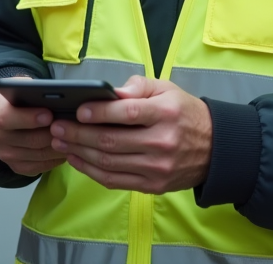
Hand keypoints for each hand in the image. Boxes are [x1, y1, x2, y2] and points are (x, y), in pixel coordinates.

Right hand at [0, 78, 66, 176]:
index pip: (6, 117)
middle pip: (25, 139)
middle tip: (70, 129)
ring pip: (34, 155)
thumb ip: (34, 90)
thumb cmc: (20, 93)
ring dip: (55, 148)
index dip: (29, 118)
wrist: (6, 109)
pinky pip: (35, 168)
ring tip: (73, 140)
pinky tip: (65, 151)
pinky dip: (52, 161)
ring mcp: (1, 151)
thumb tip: (58, 100)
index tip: (49, 115)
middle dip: (50, 135)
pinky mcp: (12, 165)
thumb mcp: (23, 84)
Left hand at [49, 76, 211, 194]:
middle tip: (56, 126)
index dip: (100, 113)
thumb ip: (139, 87)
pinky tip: (76, 159)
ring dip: (79, 153)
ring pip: (109, 163)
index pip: (127, 114)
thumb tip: (112, 92)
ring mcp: (156, 168)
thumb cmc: (185, 113)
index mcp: (166, 113)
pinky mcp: (152, 186)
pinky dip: (91, 171)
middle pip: (111, 141)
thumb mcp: (168, 89)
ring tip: (60, 141)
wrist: (215, 149)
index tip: (78, 110)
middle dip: (78, 134)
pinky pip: (115, 180)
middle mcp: (162, 142)